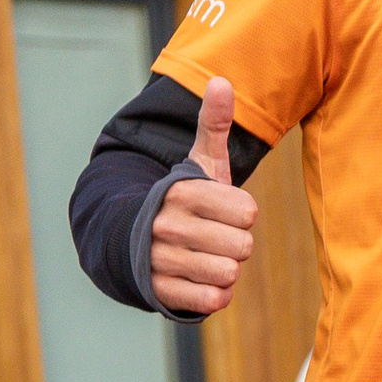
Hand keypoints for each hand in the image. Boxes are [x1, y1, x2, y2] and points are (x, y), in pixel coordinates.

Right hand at [147, 78, 257, 316]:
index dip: (242, 214)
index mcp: (181, 191)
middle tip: (214, 236)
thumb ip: (214, 125)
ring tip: (204, 255)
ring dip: (225, 269)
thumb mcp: (198, 161)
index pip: (248, 212)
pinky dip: (213, 293)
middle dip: (236, 244)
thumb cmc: (181, 199)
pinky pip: (212, 300)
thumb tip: (222, 80)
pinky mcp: (160, 292)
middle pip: (243, 246)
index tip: (222, 211)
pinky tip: (198, 278)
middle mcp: (166, 224)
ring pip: (229, 274)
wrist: (133, 238)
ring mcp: (160, 259)